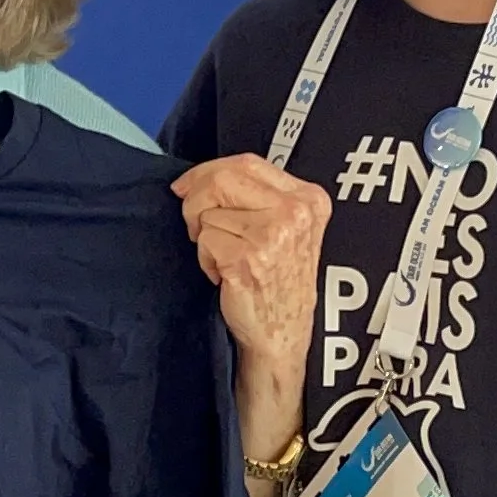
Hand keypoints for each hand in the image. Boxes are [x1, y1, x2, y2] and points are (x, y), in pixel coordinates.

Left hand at [171, 153, 330, 377]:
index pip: (247, 162)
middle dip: (197, 201)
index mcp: (308, 199)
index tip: (187, 185)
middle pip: (222, 179)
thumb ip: (257, 196)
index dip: (208, 170)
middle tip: (199, 227)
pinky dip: (206, 260)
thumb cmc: (279, 281)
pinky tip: (225, 275)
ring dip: (205, 238)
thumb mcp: (288, 228)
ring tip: (227, 259)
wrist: (284, 334)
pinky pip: (205, 241)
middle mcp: (295, 213)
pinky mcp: (248, 259)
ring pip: (208, 213)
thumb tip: (199, 178)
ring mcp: (273, 236)